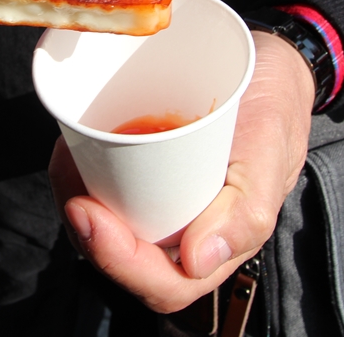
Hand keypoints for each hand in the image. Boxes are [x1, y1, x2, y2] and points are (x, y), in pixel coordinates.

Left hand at [48, 31, 314, 312]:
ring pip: (112, 226)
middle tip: (69, 183)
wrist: (271, 61)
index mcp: (224, 239)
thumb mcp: (269, 147)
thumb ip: (247, 209)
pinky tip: (75, 145)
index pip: (167, 283)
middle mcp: (190, 230)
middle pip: (128, 259)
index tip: (88, 212)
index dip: (121, 262)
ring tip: (67, 158)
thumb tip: (197, 260)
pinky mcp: (148, 174)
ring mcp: (167, 202)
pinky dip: (85, 173)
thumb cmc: (275, 104)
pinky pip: (110, 189)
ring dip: (79, 198)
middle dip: (88, 232)